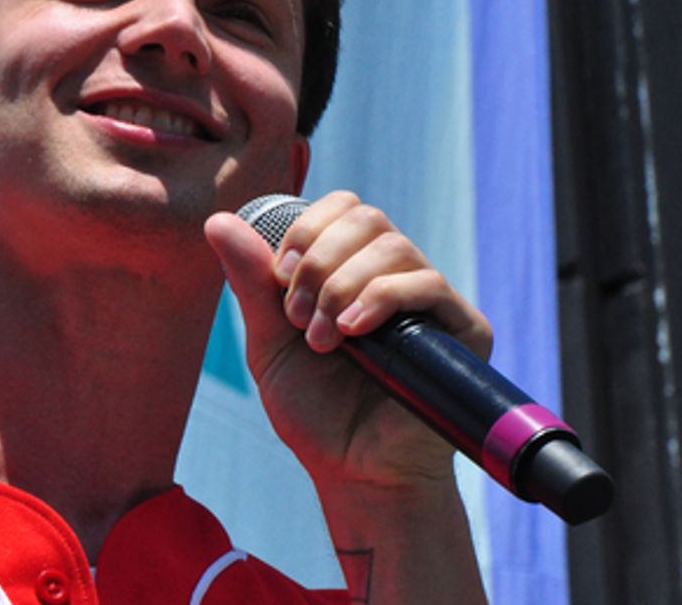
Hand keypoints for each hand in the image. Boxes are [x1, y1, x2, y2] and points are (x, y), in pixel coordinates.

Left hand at [204, 191, 492, 490]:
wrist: (353, 473)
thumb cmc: (315, 411)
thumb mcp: (270, 342)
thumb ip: (252, 281)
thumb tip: (217, 220)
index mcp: (354, 270)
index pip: (343, 208)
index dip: (308, 229)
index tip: (279, 276)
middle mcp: (396, 277)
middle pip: (367, 217)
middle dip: (319, 257)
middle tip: (297, 314)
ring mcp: (431, 302)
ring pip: (394, 247)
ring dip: (343, 286)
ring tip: (322, 339)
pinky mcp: (463, 329)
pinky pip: (428, 284)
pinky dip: (381, 298)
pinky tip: (353, 333)